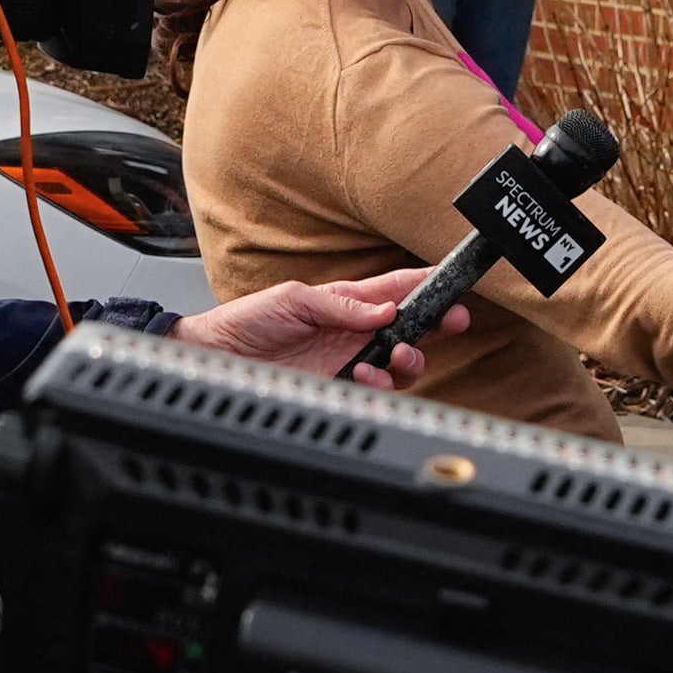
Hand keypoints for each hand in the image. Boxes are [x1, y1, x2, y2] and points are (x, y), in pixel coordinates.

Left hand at [178, 272, 442, 384]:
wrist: (220, 356)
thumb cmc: (251, 319)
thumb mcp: (296, 299)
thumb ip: (342, 305)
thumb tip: (385, 309)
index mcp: (348, 301)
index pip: (398, 288)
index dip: (428, 286)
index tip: (452, 284)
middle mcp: (355, 331)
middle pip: (412, 328)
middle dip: (438, 324)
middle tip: (452, 321)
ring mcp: (350, 359)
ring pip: (401, 362)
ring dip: (411, 358)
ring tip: (398, 354)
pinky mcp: (341, 386)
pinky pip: (377, 388)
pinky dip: (381, 381)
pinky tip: (367, 372)